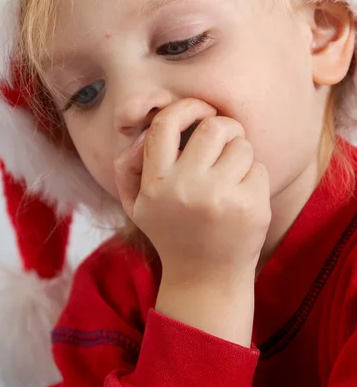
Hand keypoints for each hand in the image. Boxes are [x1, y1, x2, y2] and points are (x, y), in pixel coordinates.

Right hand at [114, 98, 270, 286]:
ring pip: (241, 145)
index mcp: (155, 183)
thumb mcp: (136, 204)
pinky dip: (253, 177)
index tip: (200, 110)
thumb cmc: (171, 232)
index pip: (165, 123)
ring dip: (239, 154)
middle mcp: (186, 188)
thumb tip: (142, 130)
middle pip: (213, 126)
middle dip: (224, 127)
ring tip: (231, 176)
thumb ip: (128, 165)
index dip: (185, 107)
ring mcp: (220, 198)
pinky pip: (258, 168)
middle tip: (226, 141)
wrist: (204, 279)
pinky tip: (241, 198)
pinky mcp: (250, 206)